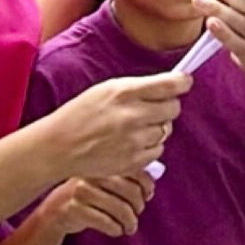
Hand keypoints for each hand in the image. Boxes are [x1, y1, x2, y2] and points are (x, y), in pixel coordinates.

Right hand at [38, 170, 154, 238]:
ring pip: (119, 208)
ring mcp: (81, 191)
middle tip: (138, 213)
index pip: (134, 170)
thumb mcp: (105, 181)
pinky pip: (104, 221)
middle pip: (130, 191)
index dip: (146, 185)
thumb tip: (155, 178)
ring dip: (129, 222)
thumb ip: (127, 176)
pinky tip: (117, 230)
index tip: (148, 195)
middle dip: (138, 206)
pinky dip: (115, 228)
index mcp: (103, 163)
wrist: (56, 211)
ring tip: (130, 227)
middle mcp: (92, 174)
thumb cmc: (88, 194)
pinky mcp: (74, 209)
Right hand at [49, 71, 191, 179]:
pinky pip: (158, 150)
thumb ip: (138, 87)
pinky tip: (133, 141)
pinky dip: (150, 145)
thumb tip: (171, 85)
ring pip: (166, 130)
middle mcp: (132, 116)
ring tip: (136, 126)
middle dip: (168, 106)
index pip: (169, 85)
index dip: (182, 82)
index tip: (185, 82)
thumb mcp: (106, 89)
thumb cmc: (81, 114)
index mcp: (124, 92)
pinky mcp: (133, 162)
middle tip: (154, 106)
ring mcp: (134, 141)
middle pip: (173, 108)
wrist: (59, 146)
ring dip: (157, 127)